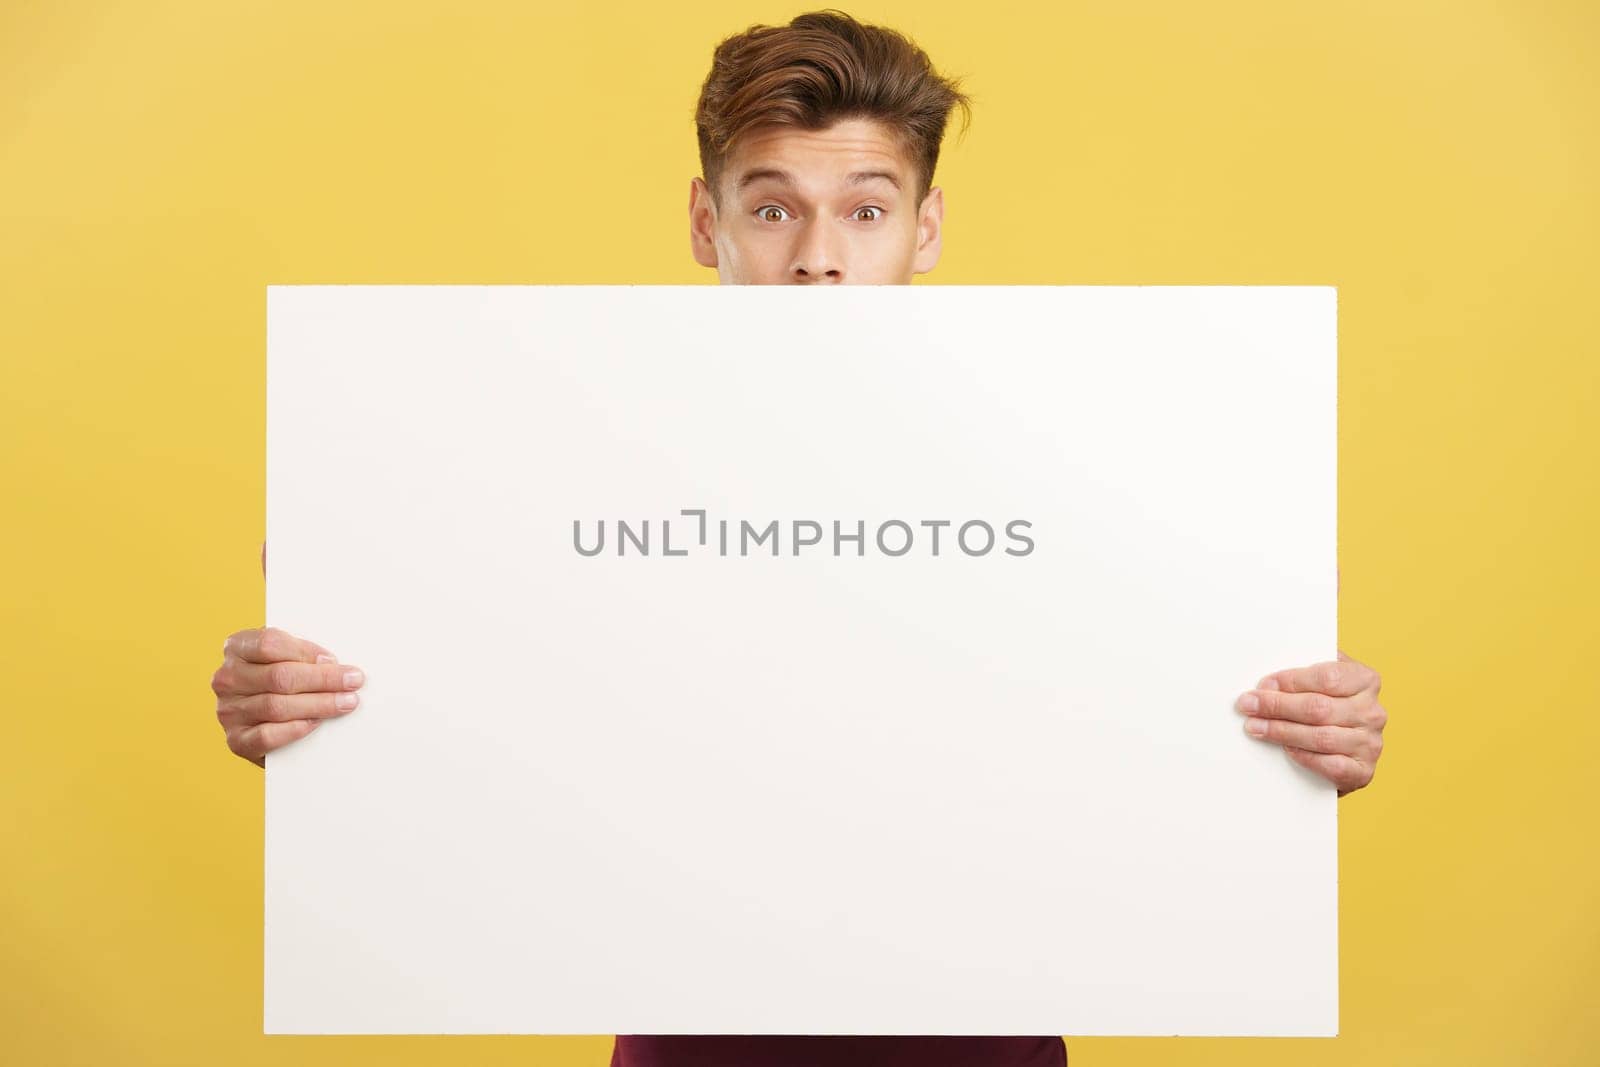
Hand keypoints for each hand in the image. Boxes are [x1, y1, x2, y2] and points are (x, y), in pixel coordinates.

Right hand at [212, 540, 365, 766]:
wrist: (289, 723)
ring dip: (318, 705)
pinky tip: (316, 726)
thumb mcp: (295, 636)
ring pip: (276, 707)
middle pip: (279, 677)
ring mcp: (226, 711)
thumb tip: (269, 542)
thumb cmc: (296, 669)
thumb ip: (282, 592)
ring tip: (348, 703)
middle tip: (356, 682)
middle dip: (324, 680)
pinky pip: (263, 738)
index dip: (307, 652)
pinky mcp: (235, 742)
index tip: (337, 657)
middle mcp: (225, 676)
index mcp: (237, 645)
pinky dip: (293, 731)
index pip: (269, 643)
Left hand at [1234, 650, 1385, 796]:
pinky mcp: (1363, 771)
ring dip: (1282, 732)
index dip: (1291, 681)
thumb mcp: (1323, 683)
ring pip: (1321, 736)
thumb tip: (1269, 680)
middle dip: (1277, 706)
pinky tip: (1285, 750)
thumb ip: (1305, 673)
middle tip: (1248, 705)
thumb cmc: (1329, 709)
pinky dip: (1304, 756)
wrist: (1346, 752)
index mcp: (1366, 680)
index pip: (1327, 677)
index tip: (1264, 685)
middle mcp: (1372, 711)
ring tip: (1255, 727)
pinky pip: (1331, 765)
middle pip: (1319, 707)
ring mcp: (1370, 743)